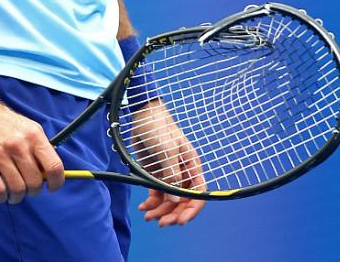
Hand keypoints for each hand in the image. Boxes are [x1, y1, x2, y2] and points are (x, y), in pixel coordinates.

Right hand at [0, 96, 64, 203]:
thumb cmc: (0, 121)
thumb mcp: (26, 127)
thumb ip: (37, 148)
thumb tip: (47, 172)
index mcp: (34, 135)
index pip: (54, 166)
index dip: (56, 182)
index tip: (52, 187)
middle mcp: (19, 144)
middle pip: (35, 182)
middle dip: (32, 191)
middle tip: (27, 189)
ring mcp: (1, 154)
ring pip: (17, 189)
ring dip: (17, 197)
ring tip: (13, 193)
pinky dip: (1, 197)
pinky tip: (1, 193)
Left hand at [130, 100, 206, 226]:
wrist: (141, 116)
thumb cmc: (159, 128)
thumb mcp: (167, 149)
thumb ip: (171, 174)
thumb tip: (174, 200)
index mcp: (191, 165)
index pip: (198, 193)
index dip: (192, 209)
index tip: (181, 221)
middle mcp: (182, 173)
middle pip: (182, 201)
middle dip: (173, 214)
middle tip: (161, 223)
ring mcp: (168, 175)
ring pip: (168, 201)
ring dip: (160, 211)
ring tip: (148, 216)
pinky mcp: (155, 175)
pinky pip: (156, 195)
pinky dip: (151, 204)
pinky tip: (143, 208)